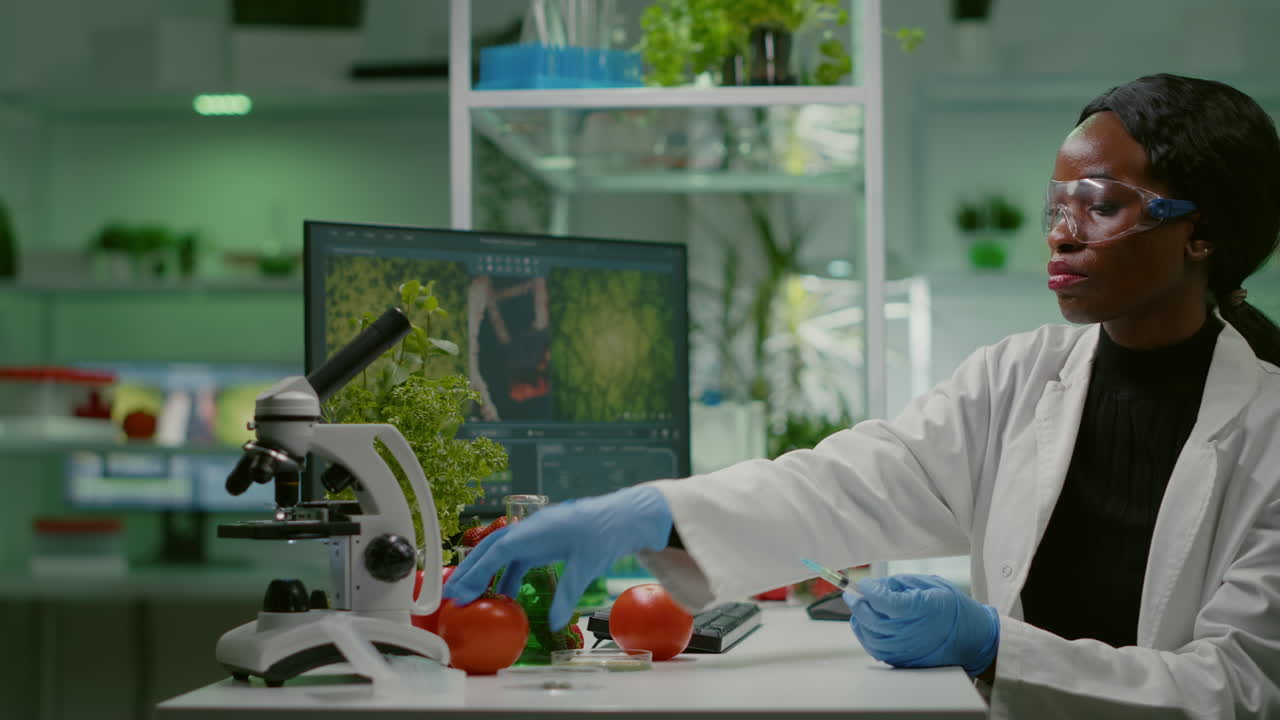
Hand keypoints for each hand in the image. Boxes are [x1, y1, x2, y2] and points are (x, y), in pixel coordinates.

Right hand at [443, 486, 672, 629]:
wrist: (625, 515)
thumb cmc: (607, 532)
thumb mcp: (588, 565)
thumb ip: (568, 593)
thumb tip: (554, 622)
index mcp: (538, 529)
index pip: (499, 549)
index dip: (478, 570)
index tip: (462, 590)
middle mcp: (531, 529)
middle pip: (492, 548)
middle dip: (470, 571)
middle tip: (451, 595)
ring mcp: (536, 535)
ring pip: (501, 553)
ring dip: (485, 574)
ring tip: (469, 597)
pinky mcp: (544, 542)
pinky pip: (517, 558)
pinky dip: (507, 576)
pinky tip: (504, 596)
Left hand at [844, 573, 998, 676]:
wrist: (973, 639)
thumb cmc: (954, 609)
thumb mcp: (932, 586)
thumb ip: (901, 584)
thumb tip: (876, 585)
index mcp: (921, 610)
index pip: (885, 601)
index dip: (870, 591)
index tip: (864, 583)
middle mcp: (912, 632)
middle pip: (873, 619)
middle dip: (858, 604)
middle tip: (852, 595)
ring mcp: (907, 650)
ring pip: (870, 636)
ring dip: (859, 620)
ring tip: (858, 608)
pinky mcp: (903, 661)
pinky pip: (875, 650)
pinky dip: (865, 636)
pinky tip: (865, 625)